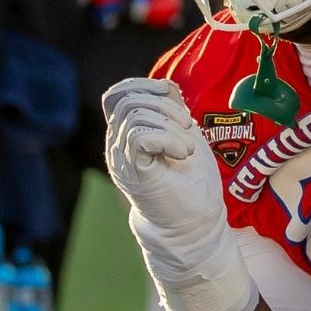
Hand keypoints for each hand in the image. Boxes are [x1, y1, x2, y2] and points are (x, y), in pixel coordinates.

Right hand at [103, 78, 222, 235]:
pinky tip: (183, 153)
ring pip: (134, 115)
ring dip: (170, 124)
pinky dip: (168, 138)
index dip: (143, 85)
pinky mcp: (134, 174)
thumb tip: (165, 85)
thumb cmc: (191, 183)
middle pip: (126, 100)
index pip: (116, 95)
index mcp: (127, 134)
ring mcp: (122, 161)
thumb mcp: (184, 134)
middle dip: (165, 105)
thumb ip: (171, 109)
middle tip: (188, 126)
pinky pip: (139, 135)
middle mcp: (117, 146)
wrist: (194, 226)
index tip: (171, 96)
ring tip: (187, 146)